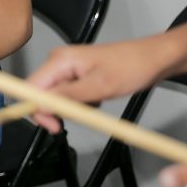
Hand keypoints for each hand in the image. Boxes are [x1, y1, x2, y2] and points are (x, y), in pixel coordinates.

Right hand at [27, 40, 165, 132]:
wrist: (154, 58)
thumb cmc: (130, 68)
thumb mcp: (100, 87)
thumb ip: (68, 97)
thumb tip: (40, 106)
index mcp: (60, 60)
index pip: (31, 87)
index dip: (35, 109)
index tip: (54, 127)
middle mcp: (58, 62)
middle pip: (40, 93)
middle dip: (57, 110)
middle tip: (81, 117)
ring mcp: (67, 68)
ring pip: (55, 96)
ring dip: (71, 107)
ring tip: (95, 103)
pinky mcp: (76, 74)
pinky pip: (67, 94)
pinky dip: (80, 103)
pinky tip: (97, 99)